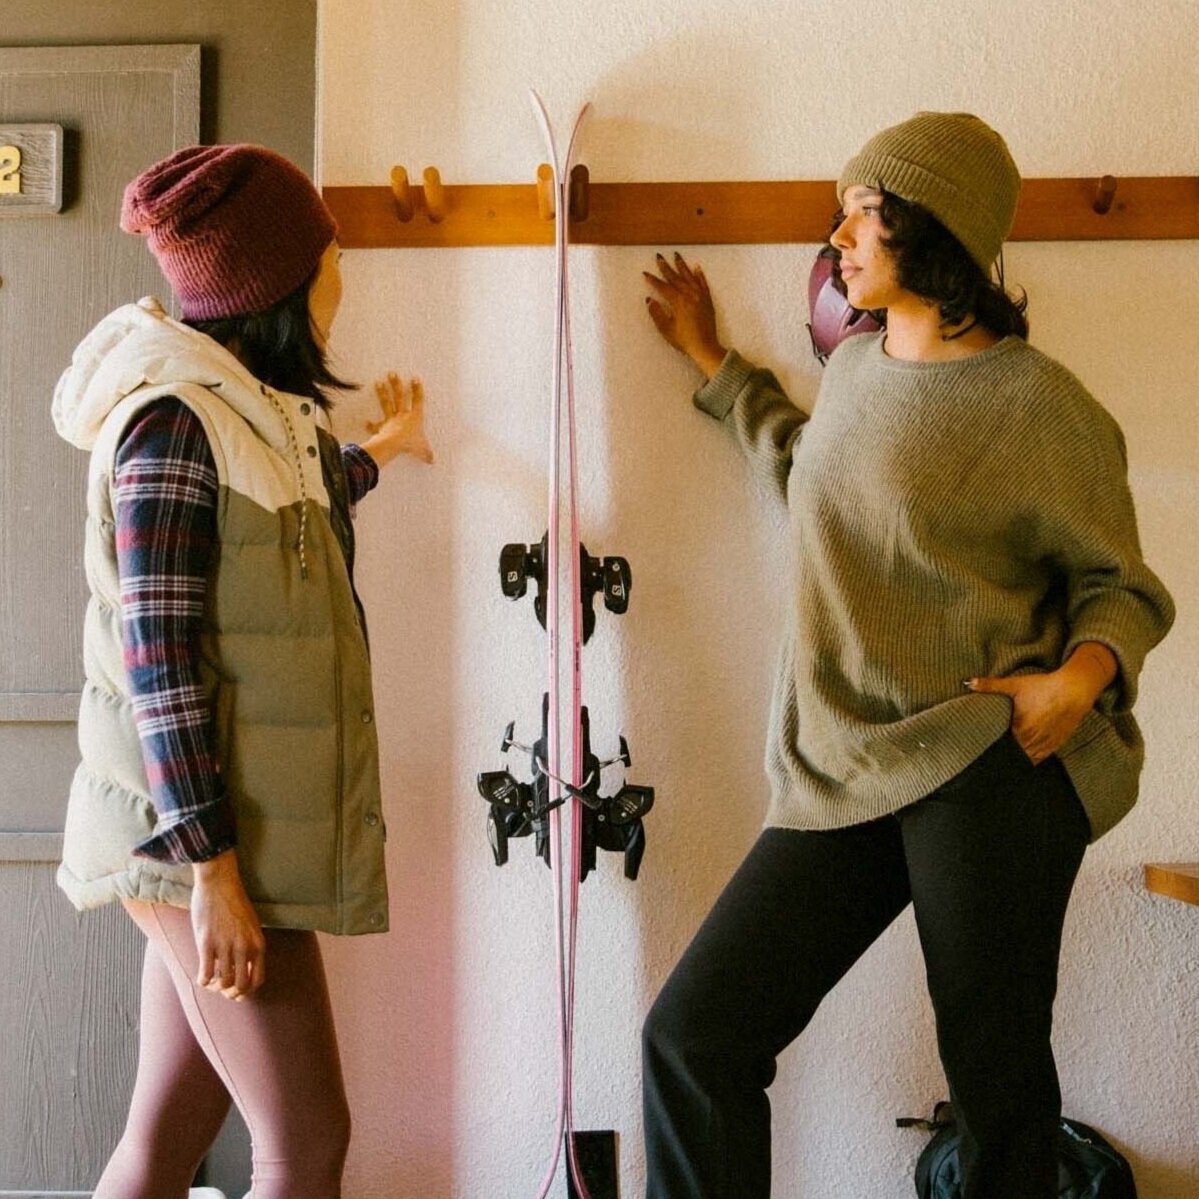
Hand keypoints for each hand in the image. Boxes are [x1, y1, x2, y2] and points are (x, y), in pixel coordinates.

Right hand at [191, 849, 265, 1000]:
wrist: (219, 882)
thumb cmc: (234, 902)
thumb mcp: (251, 925)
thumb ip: (249, 946)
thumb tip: (242, 969)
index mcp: (258, 943)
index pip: (257, 980)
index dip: (247, 991)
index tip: (237, 989)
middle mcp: (244, 948)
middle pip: (240, 987)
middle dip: (230, 993)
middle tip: (222, 988)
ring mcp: (226, 946)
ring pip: (222, 983)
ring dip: (215, 986)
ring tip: (211, 980)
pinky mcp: (207, 943)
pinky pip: (205, 975)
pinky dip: (203, 981)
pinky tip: (201, 976)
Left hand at [361, 372, 433, 467]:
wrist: (395, 444)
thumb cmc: (410, 443)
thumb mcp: (422, 450)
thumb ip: (426, 453)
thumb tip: (432, 461)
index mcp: (415, 417)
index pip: (418, 401)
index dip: (417, 390)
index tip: (415, 378)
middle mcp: (402, 415)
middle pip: (400, 397)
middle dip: (396, 385)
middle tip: (392, 373)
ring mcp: (391, 420)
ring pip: (387, 404)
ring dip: (382, 393)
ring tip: (378, 383)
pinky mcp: (382, 427)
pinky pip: (375, 426)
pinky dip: (370, 425)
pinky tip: (365, 422)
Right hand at [643, 252, 727, 377]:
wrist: (705, 347)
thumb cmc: (684, 340)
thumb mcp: (666, 329)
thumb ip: (656, 313)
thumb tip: (649, 300)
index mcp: (678, 302)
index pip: (663, 287)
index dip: (653, 280)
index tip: (646, 273)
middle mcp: (690, 295)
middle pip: (675, 278)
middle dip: (666, 267)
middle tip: (659, 257)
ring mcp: (700, 297)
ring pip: (689, 277)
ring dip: (682, 266)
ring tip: (676, 255)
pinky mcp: (708, 300)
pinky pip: (703, 283)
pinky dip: (699, 275)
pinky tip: (696, 267)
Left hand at [967, 643, 1117, 764]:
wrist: (1074, 689)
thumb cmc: (1043, 686)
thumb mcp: (1015, 684)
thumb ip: (990, 685)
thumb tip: (969, 682)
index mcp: (1020, 729)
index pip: (1003, 748)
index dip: (994, 752)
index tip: (984, 754)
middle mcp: (1033, 740)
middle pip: (1016, 756)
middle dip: (1005, 758)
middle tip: (992, 762)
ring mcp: (1046, 743)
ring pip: (1029, 759)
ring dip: (1019, 760)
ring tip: (1007, 765)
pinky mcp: (1057, 743)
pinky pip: (1042, 757)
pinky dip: (1033, 759)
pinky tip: (1026, 760)